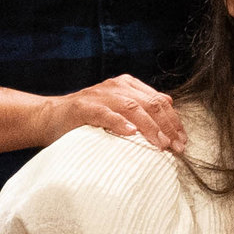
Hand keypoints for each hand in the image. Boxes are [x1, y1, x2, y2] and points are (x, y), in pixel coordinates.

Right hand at [47, 75, 186, 154]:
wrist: (51, 117)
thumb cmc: (87, 119)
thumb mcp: (118, 110)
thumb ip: (141, 107)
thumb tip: (169, 105)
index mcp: (128, 86)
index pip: (160, 101)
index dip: (174, 122)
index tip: (183, 141)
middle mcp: (116, 87)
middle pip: (151, 104)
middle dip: (167, 127)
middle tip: (177, 147)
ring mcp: (100, 96)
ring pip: (133, 108)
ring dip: (150, 127)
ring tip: (160, 144)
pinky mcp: (84, 107)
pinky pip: (105, 114)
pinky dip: (119, 123)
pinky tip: (131, 133)